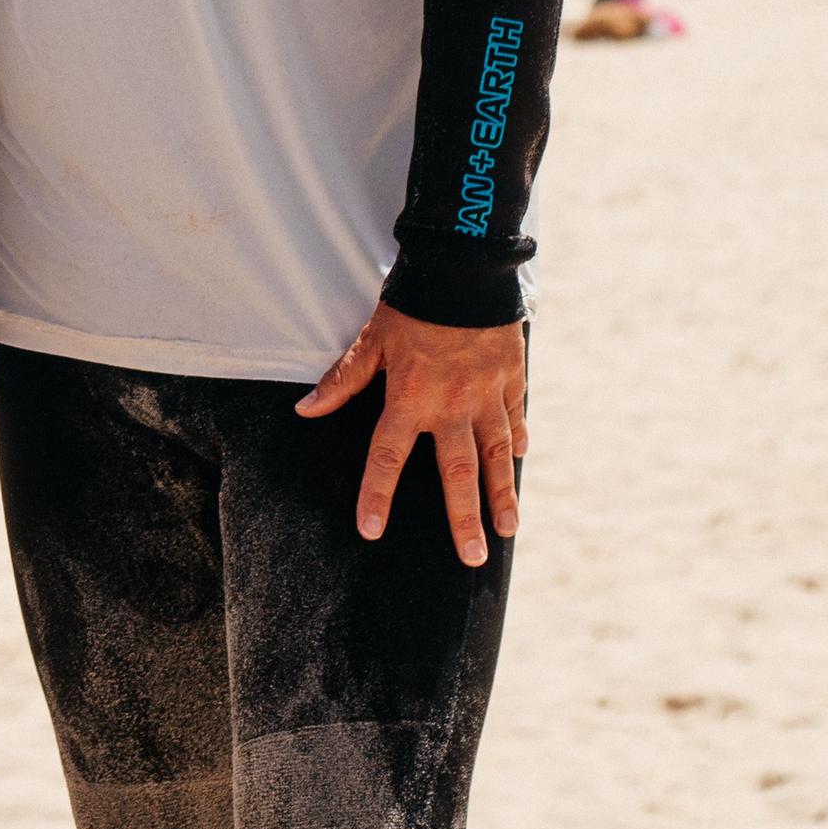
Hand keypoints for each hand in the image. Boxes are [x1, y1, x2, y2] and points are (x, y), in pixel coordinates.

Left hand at [297, 305, 527, 565]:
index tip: (370, 531)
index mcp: (410, 398)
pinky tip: (521, 461)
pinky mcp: (511, 379)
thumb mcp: (370, 339)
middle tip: (472, 559)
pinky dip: (518, 439)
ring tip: (507, 530)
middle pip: (458, 473)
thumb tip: (306, 409)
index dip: (376, 495)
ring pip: (497, 456)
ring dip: (502, 494)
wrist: (463, 270)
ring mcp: (487, 395)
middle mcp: (451, 406)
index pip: (386, 458)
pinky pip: (515, 417)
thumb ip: (343, 380)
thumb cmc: (410, 303)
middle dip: (464, 519)